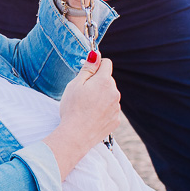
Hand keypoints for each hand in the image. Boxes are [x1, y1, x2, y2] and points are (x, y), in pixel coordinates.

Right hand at [44, 53, 121, 177]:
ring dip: (101, 97)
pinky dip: (103, 110)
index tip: (88, 72)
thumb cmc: (72, 109)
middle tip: (83, 93)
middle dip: (98, 83)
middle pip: (108, 80)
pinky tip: (92, 116)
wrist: (76, 135)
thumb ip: (88, 68)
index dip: (96, 66)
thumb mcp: (75, 84)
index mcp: (104, 81)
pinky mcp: (116, 120)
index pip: (107, 63)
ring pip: (109, 95)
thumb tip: (96, 55)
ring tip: (86, 107)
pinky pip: (111, 109)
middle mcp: (115, 92)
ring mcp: (117, 107)